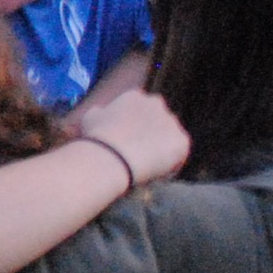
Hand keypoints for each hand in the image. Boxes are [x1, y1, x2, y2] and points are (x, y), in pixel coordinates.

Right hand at [71, 88, 188, 187]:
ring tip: (146, 169)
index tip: (127, 142)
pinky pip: (178, 156)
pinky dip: (169, 167)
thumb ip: (102, 113)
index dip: (134, 127)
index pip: (140, 110)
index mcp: (134, 96)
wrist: (111, 157)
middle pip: (158, 122)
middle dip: (151, 135)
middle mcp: (156, 104)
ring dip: (161, 150)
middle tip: (138, 155)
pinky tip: (154, 176)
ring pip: (169, 139)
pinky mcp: (182, 141)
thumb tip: (102, 114)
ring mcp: (171, 121)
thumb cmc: (97, 138)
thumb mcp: (90, 118)